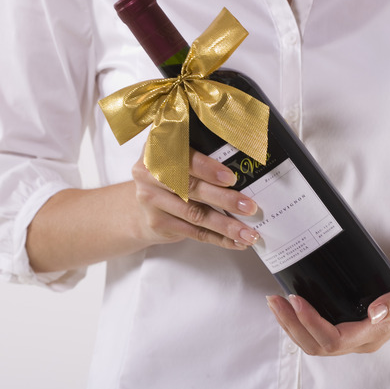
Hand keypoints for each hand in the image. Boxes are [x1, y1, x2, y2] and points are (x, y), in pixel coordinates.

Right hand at [131, 147, 259, 249]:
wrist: (140, 207)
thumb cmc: (170, 175)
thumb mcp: (179, 156)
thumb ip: (202, 154)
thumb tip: (245, 164)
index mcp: (158, 147)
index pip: (183, 156)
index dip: (207, 168)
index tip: (230, 178)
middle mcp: (148, 172)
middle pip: (190, 188)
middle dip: (224, 199)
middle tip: (249, 207)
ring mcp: (150, 199)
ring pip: (194, 214)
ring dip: (225, 225)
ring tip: (248, 233)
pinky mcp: (157, 223)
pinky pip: (193, 232)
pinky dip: (218, 238)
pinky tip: (236, 241)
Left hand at [265, 258, 389, 354]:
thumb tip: (375, 312)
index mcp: (375, 333)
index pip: (334, 339)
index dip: (311, 323)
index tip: (296, 299)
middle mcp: (362, 339)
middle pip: (317, 345)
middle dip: (292, 324)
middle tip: (275, 299)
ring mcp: (354, 335)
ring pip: (314, 342)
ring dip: (290, 324)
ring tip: (275, 302)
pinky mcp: (348, 325)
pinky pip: (317, 333)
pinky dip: (298, 321)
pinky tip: (289, 304)